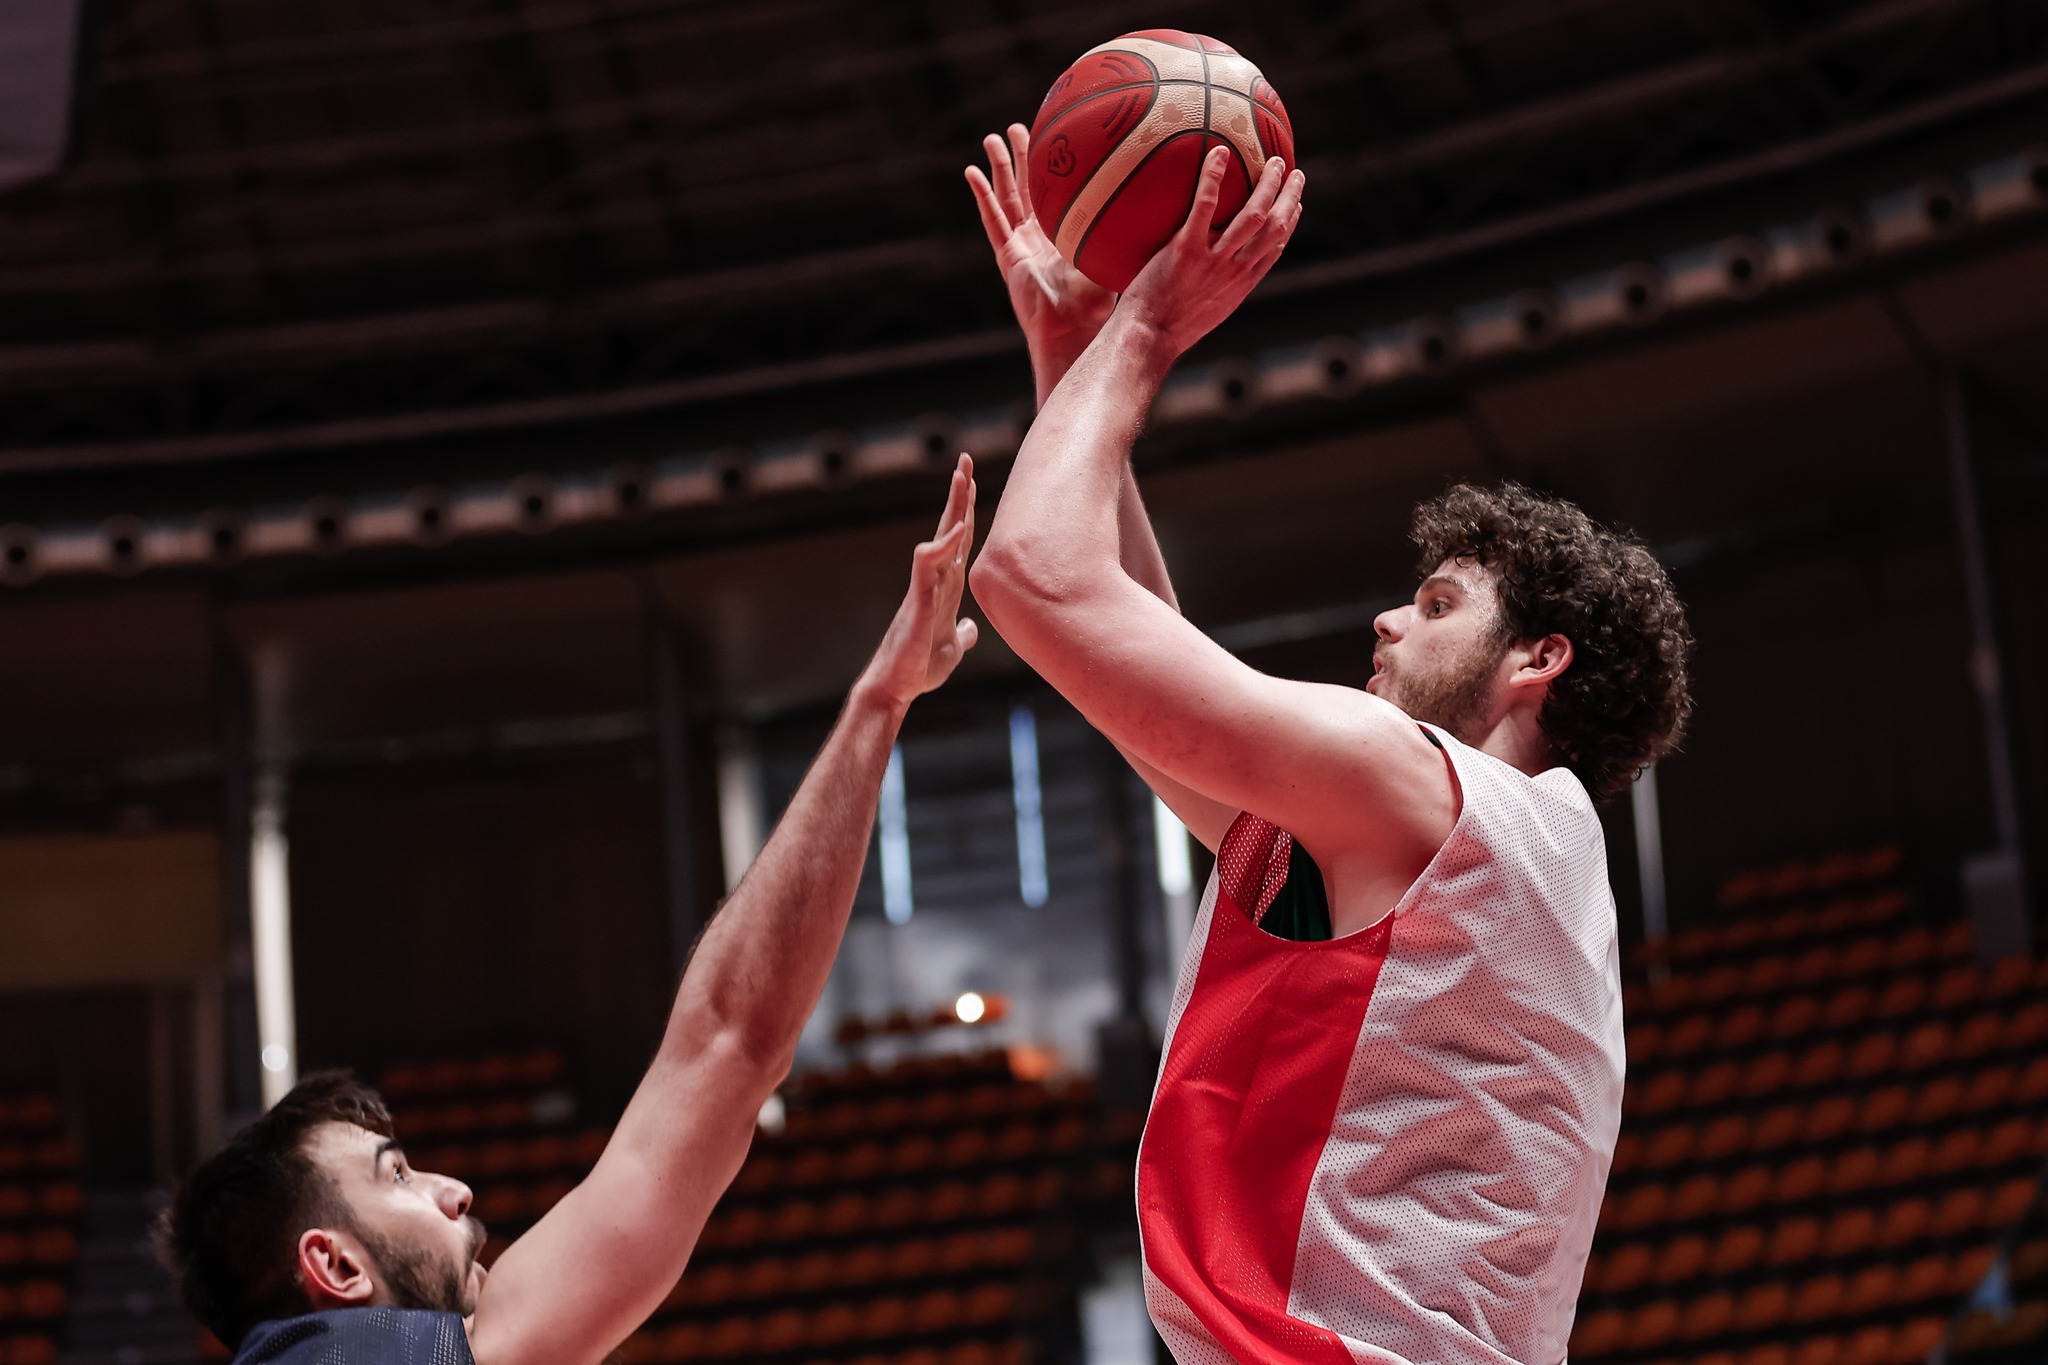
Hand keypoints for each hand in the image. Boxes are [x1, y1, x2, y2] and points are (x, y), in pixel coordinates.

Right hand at [858, 454, 979, 710]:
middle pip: (950, 529)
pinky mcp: (918, 602)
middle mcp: (934, 581)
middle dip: (959, 494)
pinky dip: (944, 547)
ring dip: (952, 507)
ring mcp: (925, 588)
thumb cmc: (918, 668)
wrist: (895, 688)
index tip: (973, 482)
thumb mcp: (950, 649)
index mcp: (945, 588)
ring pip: (940, 538)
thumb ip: (961, 635)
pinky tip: (960, 530)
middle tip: (966, 459)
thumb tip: (969, 630)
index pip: (959, 541)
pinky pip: (929, 567)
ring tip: (961, 476)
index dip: (966, 511)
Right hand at [965, 125, 1115, 375]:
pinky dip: (981, 195)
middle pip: (1028, 189)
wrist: (1075, 327)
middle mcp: (1040, 239)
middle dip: (1024, 158)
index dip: (1056, 170)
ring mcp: (1020, 247)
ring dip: (998, 168)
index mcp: (1064, 236)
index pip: (1059, 196)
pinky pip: (992, 220)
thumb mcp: (1118, 252)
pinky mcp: (1007, 257)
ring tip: (991, 138)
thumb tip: (1163, 200)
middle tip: (1022, 128)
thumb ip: (1132, 227)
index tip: (1058, 138)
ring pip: (1006, 198)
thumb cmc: (1101, 301)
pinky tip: (971, 172)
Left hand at [1120, 149, 1304, 360]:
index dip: (1289, 223)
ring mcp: (1214, 260)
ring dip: (1269, 185)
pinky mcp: (1187, 249)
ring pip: (1253, 215)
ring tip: (1274, 161)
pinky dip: (1214, 176)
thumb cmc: (1165, 330)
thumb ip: (1209, 288)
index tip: (1295, 206)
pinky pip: (1205, 205)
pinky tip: (1218, 152)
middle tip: (1295, 173)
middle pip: (1276, 227)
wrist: (1148, 340)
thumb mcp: (1199, 313)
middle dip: (1290, 198)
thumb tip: (1201, 274)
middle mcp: (1236, 271)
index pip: (1275, 249)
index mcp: (1240, 285)